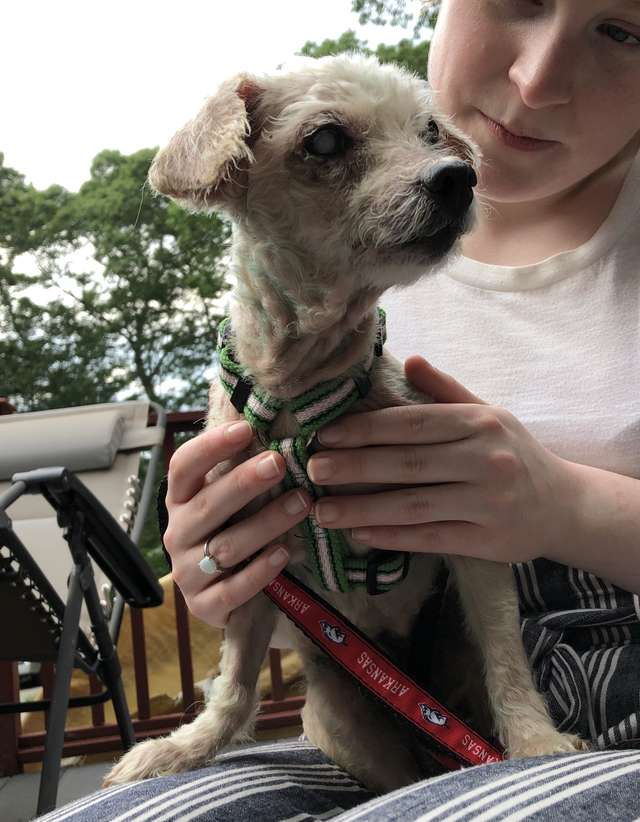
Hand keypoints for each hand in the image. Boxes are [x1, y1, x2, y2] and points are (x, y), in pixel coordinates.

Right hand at [163, 420, 310, 627]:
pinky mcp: (205, 605)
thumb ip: (237, 465)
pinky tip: (285, 552)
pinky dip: (260, 571)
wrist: (222, 595)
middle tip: (279, 462)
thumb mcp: (228, 498)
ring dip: (266, 522)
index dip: (211, 446)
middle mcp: (178, 533)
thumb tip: (260, 414)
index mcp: (180, 500)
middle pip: (208, 504)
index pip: (184, 467)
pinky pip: (233, 589)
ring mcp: (189, 571)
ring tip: (301, 503)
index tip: (246, 428)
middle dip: (245, 482)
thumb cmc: (231, 530)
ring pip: (227, 546)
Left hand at [306, 356, 577, 563]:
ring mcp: (487, 503)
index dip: (365, 429)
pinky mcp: (486, 540)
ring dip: (362, 508)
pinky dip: (391, 537)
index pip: (412, 423)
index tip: (325, 435)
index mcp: (481, 423)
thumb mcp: (488, 414)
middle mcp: (485, 461)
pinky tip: (359, 534)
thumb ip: (446, 390)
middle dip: (354, 467)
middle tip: (312, 470)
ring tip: (322, 511)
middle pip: (407, 464)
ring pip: (413, 505)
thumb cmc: (514, 454)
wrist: (564, 505)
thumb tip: (410, 360)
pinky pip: (430, 538)